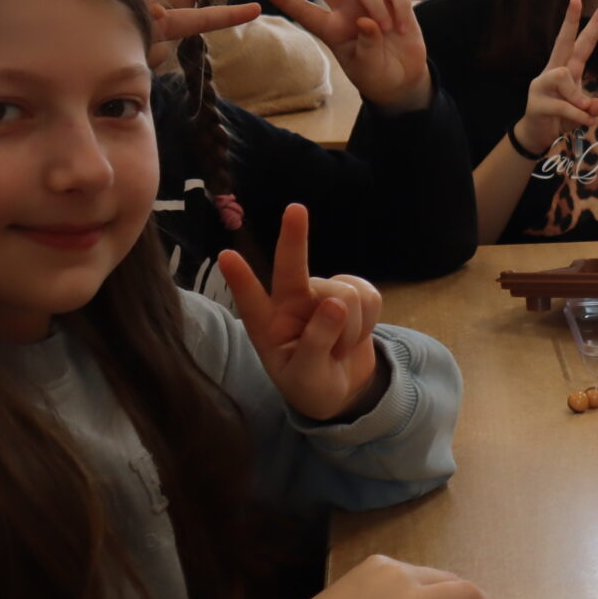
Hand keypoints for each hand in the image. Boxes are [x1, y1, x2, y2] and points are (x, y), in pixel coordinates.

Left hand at [216, 204, 385, 421]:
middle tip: (295, 209)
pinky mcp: (353, 293)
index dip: (241, 279)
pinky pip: (369, 295)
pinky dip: (371, 319)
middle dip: (294, 238)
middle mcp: (291, 303)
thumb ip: (316, 343)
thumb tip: (337, 304)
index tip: (226, 256)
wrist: (344, 389)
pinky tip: (358, 333)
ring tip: (342, 348)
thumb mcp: (307, 376)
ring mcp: (322, 295)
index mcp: (268, 326)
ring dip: (352, 327)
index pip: (251, 301)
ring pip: (344, 293)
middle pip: (293, 268)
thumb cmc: (311, 385)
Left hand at [258, 0, 431, 113]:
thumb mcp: (367, 67)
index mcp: (332, 30)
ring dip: (376, 4)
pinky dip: (401, 8)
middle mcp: (347, 11)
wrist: (403, 77)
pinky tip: (403, 28)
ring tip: (388, 29)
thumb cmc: (376, 73)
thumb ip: (366, 46)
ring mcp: (370, 4)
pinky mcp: (394, 1)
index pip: (305, 12)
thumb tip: (367, 22)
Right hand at [520, 0, 597, 151]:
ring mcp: (542, 84)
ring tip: (583, 111)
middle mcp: (553, 71)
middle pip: (562, 41)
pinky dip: (578, 116)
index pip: (582, 43)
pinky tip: (584, 123)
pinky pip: (564, 104)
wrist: (538, 135)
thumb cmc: (562, 117)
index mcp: (568, 68)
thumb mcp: (583, 112)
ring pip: (563, 77)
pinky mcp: (536, 102)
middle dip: (569, 21)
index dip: (595, 25)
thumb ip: (594, 107)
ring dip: (578, 98)